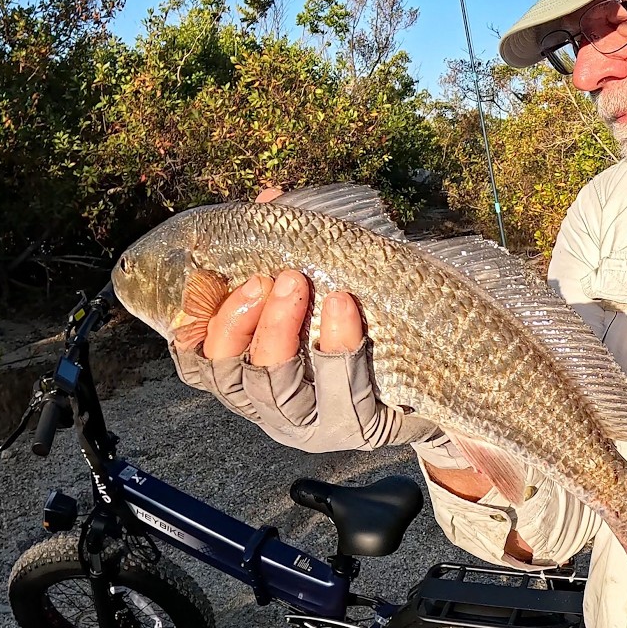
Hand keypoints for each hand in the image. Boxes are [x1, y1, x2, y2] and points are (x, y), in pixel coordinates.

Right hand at [168, 271, 440, 452]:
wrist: (435, 385)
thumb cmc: (365, 331)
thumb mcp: (322, 290)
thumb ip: (291, 250)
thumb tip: (270, 197)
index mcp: (252, 381)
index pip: (199, 365)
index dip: (191, 328)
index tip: (204, 280)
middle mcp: (273, 411)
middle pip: (234, 374)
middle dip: (240, 321)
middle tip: (265, 275)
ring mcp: (314, 425)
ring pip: (277, 387)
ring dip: (280, 330)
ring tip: (298, 281)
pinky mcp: (358, 429)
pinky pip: (342, 390)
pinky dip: (338, 343)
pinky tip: (342, 305)